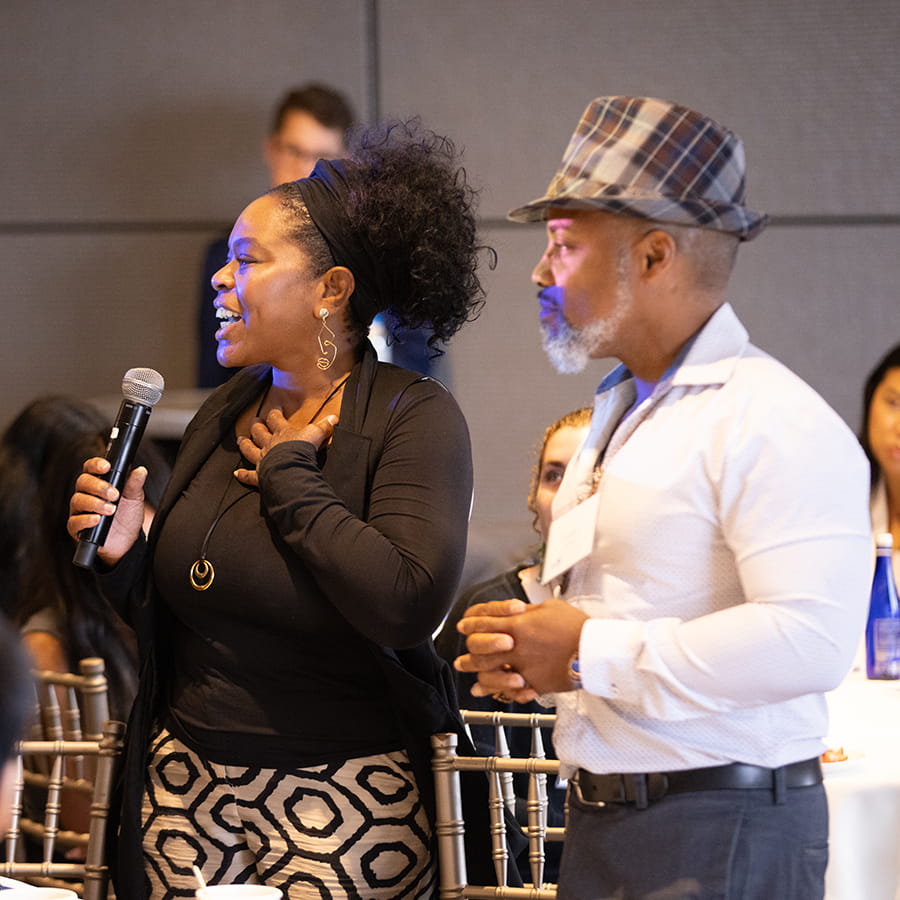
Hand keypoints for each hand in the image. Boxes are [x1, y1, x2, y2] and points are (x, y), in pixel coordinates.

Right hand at [67, 457, 146, 565]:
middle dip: (99, 487)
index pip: (90, 468)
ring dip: (95, 503)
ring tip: (111, 509)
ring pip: (78, 500)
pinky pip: (75, 521)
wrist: (128, 541)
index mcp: (98, 482)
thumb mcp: (135, 498)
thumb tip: (140, 470)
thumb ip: (135, 484)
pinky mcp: (76, 527)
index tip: (107, 467)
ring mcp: (79, 510)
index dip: (96, 465)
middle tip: (115, 494)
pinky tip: (97, 519)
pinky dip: (86, 519)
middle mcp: (86, 494)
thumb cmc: (128, 516)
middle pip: (83, 482)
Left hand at [235, 410, 337, 486]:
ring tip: (240, 440)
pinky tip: (236, 474)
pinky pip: (250, 475)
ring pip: (250, 450)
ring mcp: (263, 459)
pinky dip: (243, 475)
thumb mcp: (317, 434)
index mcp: (283, 433)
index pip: (276, 418)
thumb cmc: (303, 450)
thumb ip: (324, 426)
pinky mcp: (260, 475)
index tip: (275, 409)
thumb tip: (334, 418)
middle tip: (254, 421)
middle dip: (257, 426)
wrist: (292, 468)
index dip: (275, 413)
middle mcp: (270, 444)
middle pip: (259, 432)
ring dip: (245, 445)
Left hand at [455, 596, 588, 698]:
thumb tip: (516, 611)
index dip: (470, 623)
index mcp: (519, 622)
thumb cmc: (576, 627)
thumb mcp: (549, 607)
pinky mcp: (534, 682)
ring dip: (476, 671)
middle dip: (468, 652)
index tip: (464, 625)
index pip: (484, 621)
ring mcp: (523, 665)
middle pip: (480, 648)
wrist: (594, 650)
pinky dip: (498, 691)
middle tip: (462, 657)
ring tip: (469, 674)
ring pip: (490, 669)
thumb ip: (528, 611)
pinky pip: (510, 689)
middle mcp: (517, 645)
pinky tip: (489, 692)